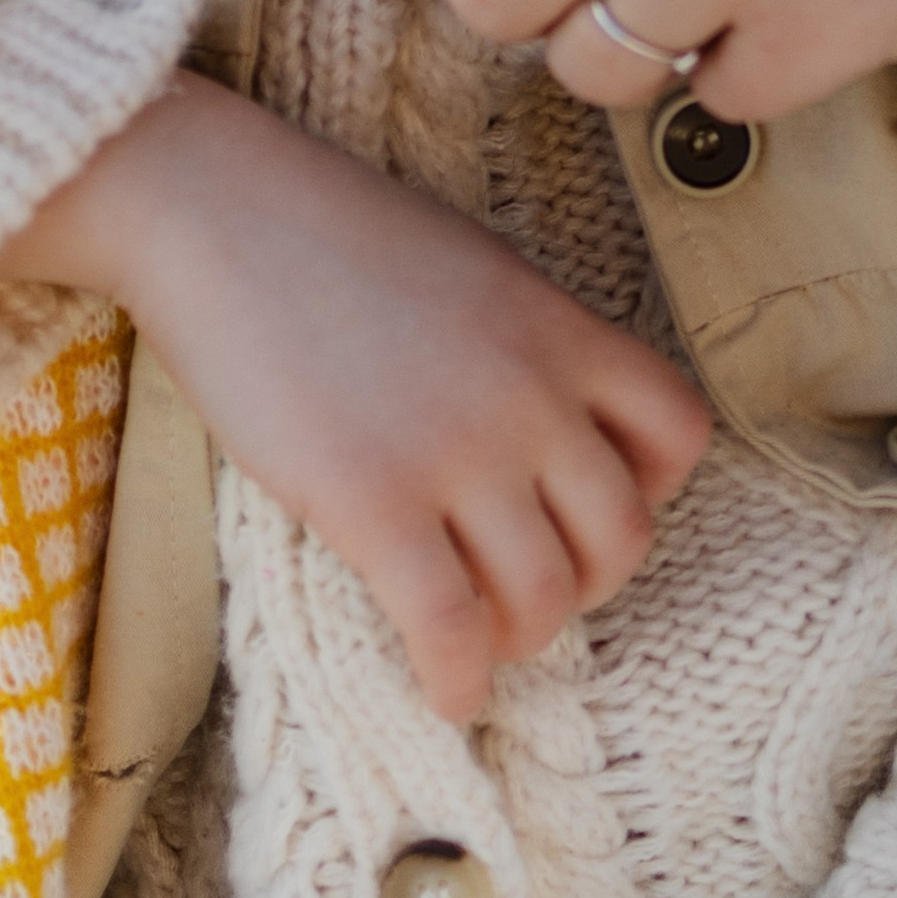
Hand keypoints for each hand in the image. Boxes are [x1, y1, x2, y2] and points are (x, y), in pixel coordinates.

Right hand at [0, 72, 708, 721]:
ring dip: (521, 636)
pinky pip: (452, 628)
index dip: (651, 488)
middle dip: (587, 581)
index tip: (590, 503)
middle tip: (532, 585)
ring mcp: (457, 451)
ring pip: (547, 597)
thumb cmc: (328, 229)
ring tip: (482, 637)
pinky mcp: (374, 502)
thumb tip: (539, 432)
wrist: (218, 211)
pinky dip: (457, 678)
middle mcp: (530, 393)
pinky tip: (441, 686)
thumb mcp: (469, 265)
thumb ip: (523, 344)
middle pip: (621, 537)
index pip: (679, 433)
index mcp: (559, 325)